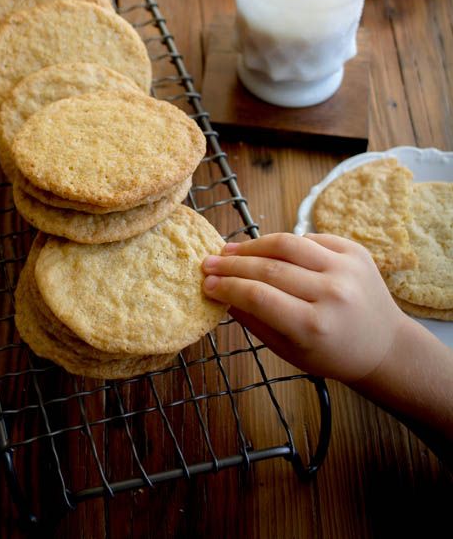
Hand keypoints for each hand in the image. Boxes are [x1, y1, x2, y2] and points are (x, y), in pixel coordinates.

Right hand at [202, 232, 408, 382]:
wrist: (384, 346)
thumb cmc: (332, 354)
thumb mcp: (289, 351)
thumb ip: (254, 322)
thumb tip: (220, 294)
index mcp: (314, 326)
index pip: (258, 296)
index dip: (227, 287)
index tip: (207, 283)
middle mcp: (332, 293)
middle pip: (268, 268)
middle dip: (232, 264)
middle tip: (208, 262)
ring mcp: (346, 268)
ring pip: (287, 243)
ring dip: (253, 245)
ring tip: (231, 249)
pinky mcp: (355, 251)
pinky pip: (309, 239)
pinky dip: (285, 243)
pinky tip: (267, 249)